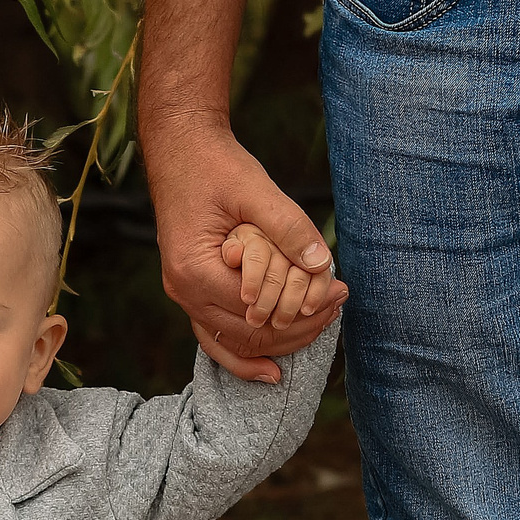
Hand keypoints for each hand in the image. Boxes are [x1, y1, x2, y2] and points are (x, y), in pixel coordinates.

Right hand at [144, 119, 343, 380]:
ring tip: (321, 326)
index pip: (256, 309)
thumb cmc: (216, 165)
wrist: (179, 149)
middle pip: (247, 333)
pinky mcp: (190, 292)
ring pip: (233, 342)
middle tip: (338, 308)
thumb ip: (288, 227)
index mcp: (195, 271)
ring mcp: (183, 296)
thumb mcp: (255, 189)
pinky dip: (243, 355)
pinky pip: (216, 336)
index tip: (340, 290)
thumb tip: (323, 263)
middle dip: (297, 328)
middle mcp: (183, 292)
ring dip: (278, 342)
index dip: (302, 307)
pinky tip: (271, 370)